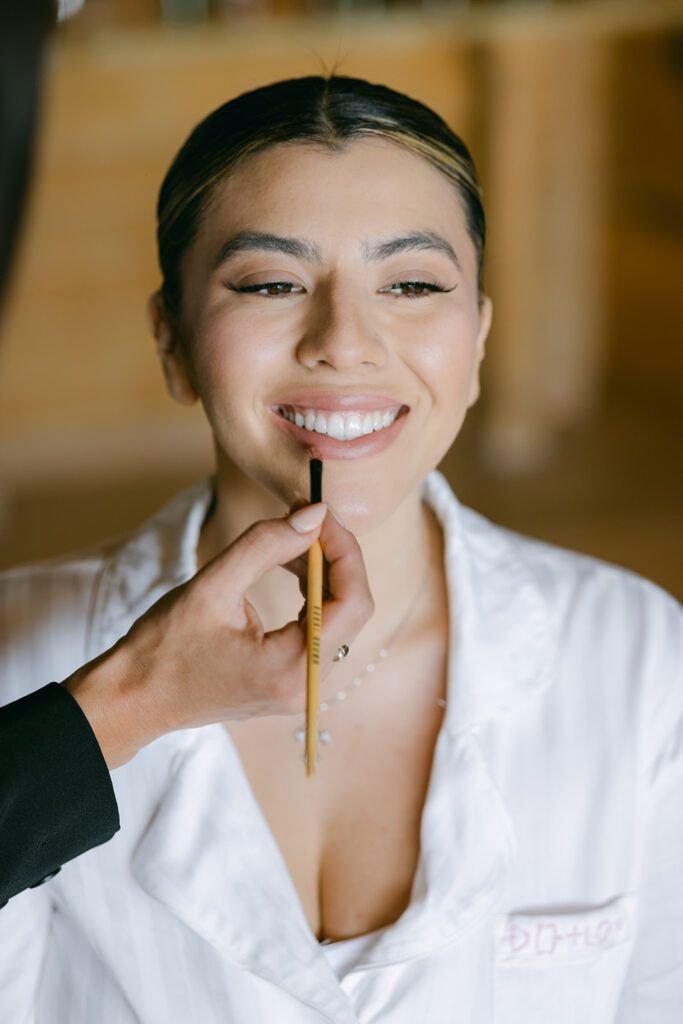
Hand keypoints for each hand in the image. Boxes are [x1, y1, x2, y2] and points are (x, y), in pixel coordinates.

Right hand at [64, 504, 372, 768]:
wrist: (134, 700)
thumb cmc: (163, 648)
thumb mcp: (211, 586)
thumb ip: (265, 545)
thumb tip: (314, 515)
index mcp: (292, 669)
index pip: (352, 602)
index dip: (343, 550)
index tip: (319, 514)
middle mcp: (306, 686)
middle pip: (352, 610)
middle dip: (334, 558)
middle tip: (306, 519)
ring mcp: (300, 689)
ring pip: (338, 618)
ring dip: (322, 573)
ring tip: (291, 540)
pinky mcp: (289, 683)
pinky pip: (318, 631)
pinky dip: (311, 595)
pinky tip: (290, 567)